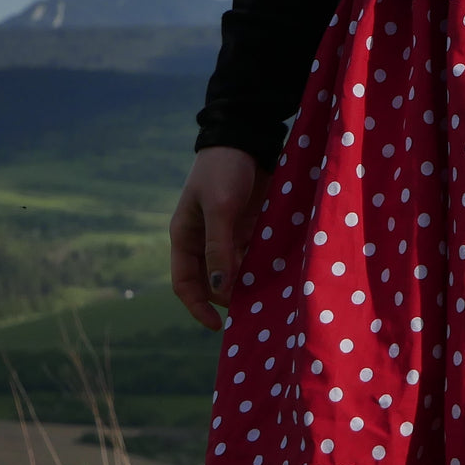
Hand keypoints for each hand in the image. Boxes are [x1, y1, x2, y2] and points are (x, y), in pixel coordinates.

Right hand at [169, 147, 270, 330]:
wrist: (247, 138)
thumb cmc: (224, 170)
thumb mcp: (220, 208)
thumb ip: (219, 247)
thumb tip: (220, 288)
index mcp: (184, 237)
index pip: (185, 283)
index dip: (198, 307)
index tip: (218, 326)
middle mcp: (204, 239)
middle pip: (213, 281)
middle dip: (229, 297)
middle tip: (254, 311)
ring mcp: (228, 233)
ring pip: (236, 270)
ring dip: (249, 282)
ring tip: (270, 297)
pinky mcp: (250, 226)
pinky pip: (255, 254)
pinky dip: (264, 266)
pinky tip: (281, 275)